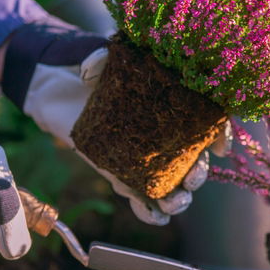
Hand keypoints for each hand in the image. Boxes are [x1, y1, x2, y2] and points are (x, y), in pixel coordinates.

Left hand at [1, 19, 230, 224]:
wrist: (49, 78)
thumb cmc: (80, 60)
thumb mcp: (93, 53)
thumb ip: (96, 56)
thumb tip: (91, 70)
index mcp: (168, 98)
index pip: (204, 117)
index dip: (219, 133)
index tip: (220, 147)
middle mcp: (160, 128)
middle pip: (191, 157)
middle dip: (198, 173)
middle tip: (191, 179)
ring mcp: (139, 151)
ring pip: (168, 181)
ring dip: (178, 197)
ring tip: (174, 203)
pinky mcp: (115, 167)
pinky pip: (137, 193)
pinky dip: (149, 210)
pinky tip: (157, 217)